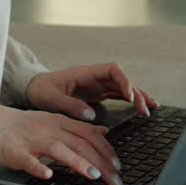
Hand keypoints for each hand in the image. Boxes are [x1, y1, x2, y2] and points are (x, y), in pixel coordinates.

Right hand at [0, 104, 123, 184]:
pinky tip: (48, 175)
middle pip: (79, 143)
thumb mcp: (53, 121)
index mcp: (59, 122)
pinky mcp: (16, 152)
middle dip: (100, 161)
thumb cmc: (22, 125)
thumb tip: (104, 133)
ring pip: (58, 149)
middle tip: (114, 178)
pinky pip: (28, 160)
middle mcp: (49, 129)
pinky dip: (39, 168)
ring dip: (77, 162)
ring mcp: (32, 140)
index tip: (118, 165)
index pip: (88, 134)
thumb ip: (78, 128)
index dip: (105, 149)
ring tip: (93, 174)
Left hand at [26, 64, 159, 119]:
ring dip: (138, 96)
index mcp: (85, 73)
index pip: (113, 70)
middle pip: (122, 80)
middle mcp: (94, 77)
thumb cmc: (42, 90)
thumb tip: (90, 114)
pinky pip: (118, 94)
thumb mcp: (52, 99)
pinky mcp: (97, 93)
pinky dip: (131, 100)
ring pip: (123, 87)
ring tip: (151, 108)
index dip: (124, 81)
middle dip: (136, 92)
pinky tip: (141, 107)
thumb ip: (70, 105)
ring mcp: (97, 84)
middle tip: (145, 110)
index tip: (130, 96)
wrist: (34, 87)